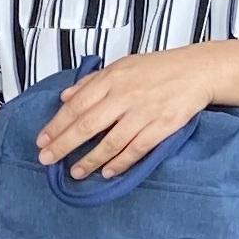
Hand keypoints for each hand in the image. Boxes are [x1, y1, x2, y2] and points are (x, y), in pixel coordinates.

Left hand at [35, 49, 216, 181]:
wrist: (196, 71)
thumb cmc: (157, 69)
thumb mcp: (121, 66)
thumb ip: (91, 82)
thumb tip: (65, 97)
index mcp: (112, 79)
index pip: (76, 105)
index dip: (56, 125)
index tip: (42, 140)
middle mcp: (125, 95)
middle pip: (87, 125)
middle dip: (63, 145)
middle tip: (47, 160)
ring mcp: (143, 112)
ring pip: (110, 142)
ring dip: (90, 160)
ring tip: (75, 172)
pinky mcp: (162, 127)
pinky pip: (136, 149)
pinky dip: (120, 163)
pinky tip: (107, 172)